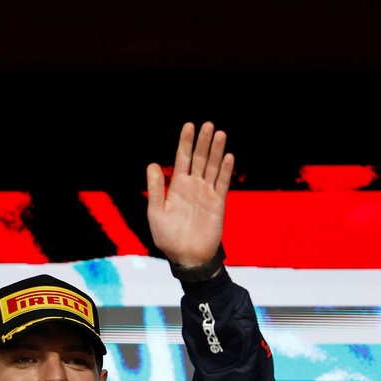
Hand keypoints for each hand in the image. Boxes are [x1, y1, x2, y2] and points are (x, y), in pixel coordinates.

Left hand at [146, 121, 233, 266]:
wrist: (186, 256)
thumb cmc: (168, 236)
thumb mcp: (156, 212)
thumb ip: (156, 189)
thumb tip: (152, 165)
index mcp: (177, 186)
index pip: (182, 158)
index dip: (185, 142)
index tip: (189, 126)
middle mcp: (193, 186)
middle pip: (199, 159)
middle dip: (203, 142)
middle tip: (208, 124)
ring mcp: (206, 193)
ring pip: (212, 167)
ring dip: (216, 151)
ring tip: (219, 133)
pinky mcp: (218, 203)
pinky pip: (222, 183)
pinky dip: (225, 170)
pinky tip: (228, 156)